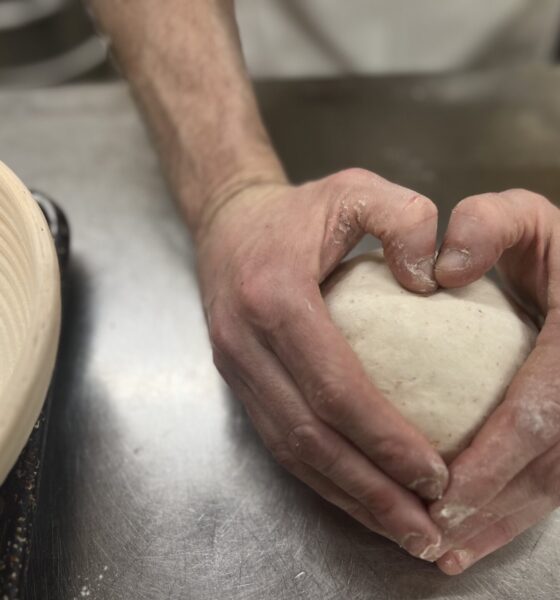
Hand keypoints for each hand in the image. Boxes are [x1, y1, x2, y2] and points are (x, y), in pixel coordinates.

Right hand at [196, 168, 447, 557]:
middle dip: (370, 489)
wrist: (228, 223)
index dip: (383, 438)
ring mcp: (235, 366)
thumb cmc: (295, 211)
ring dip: (346, 496)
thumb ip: (403, 218)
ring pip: (291, 451)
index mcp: (274, 296)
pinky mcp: (237, 380)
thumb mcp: (355, 188)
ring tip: (399, 527)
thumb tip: (433, 282)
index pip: (333, 386)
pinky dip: (321, 476)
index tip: (433, 472)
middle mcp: (245, 342)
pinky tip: (357, 495)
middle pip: (310, 436)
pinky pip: (279, 441)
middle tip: (423, 526)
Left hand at [429, 188, 559, 573]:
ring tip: (445, 552)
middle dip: (490, 509)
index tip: (440, 490)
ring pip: (554, 488)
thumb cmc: (558, 247)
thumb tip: (445, 271)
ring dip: (499, 525)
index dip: (492, 458)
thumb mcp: (526, 218)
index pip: (539, 413)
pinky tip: (472, 533)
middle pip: (549, 468)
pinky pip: (553, 482)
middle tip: (431, 537)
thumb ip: (490, 224)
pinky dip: (512, 513)